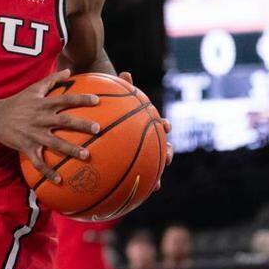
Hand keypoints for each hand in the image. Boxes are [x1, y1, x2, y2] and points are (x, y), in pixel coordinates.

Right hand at [0, 69, 100, 182]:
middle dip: (81, 125)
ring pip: (55, 143)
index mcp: (43, 104)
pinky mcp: (26, 147)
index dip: (81, 99)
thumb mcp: (33, 88)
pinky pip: (38, 162)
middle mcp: (40, 119)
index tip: (97, 100)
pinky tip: (60, 181)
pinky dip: (48, 172)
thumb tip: (68, 70)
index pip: (65, 99)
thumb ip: (52, 80)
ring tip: (86, 155)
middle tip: (98, 129)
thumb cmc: (17, 102)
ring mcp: (33, 134)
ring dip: (71, 149)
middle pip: (64, 121)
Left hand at [118, 72, 172, 190]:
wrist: (101, 125)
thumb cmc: (109, 110)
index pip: (158, 125)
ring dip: (157, 174)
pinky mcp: (130, 166)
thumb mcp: (114, 99)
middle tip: (168, 154)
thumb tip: (126, 73)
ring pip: (153, 166)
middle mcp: (146, 140)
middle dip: (167, 153)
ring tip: (157, 183)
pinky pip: (134, 178)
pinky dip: (137, 186)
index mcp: (145, 125)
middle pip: (162, 147)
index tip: (165, 126)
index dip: (163, 126)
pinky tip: (132, 196)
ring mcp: (140, 153)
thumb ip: (122, 89)